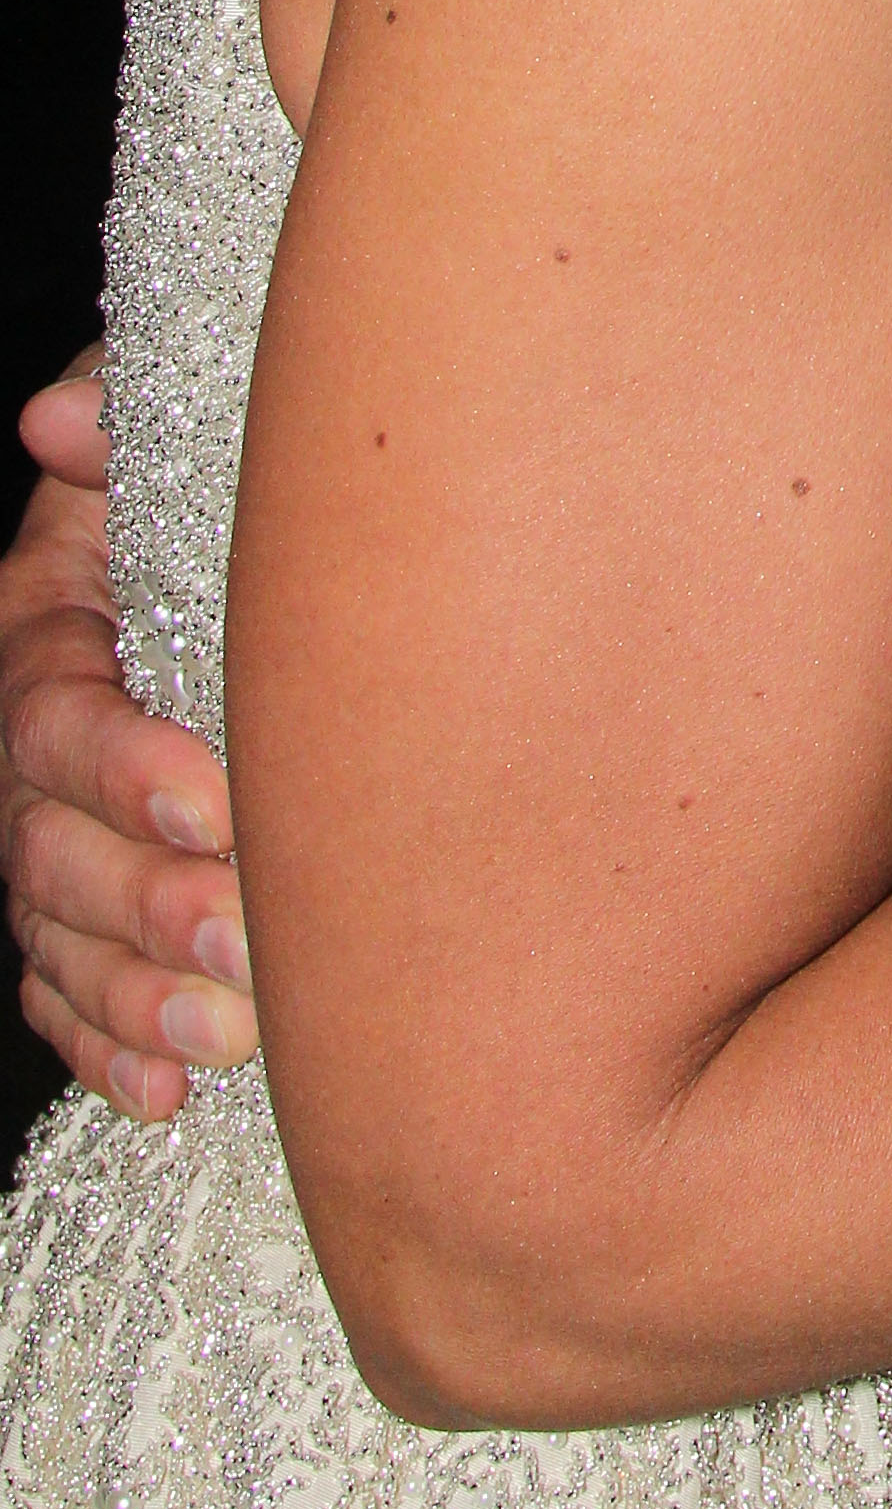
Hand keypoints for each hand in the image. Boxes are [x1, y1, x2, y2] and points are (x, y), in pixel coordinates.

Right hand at [3, 360, 253, 1116]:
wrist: (244, 531)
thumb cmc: (206, 470)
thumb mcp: (166, 421)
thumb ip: (117, 417)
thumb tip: (56, 422)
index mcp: (40, 629)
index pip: (54, 718)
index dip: (122, 769)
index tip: (215, 803)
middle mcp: (28, 746)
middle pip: (48, 850)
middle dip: (143, 905)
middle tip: (246, 942)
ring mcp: (47, 833)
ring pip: (57, 938)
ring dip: (136, 995)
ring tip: (228, 1038)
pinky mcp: (78, 906)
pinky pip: (65, 992)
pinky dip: (110, 1043)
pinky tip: (168, 1091)